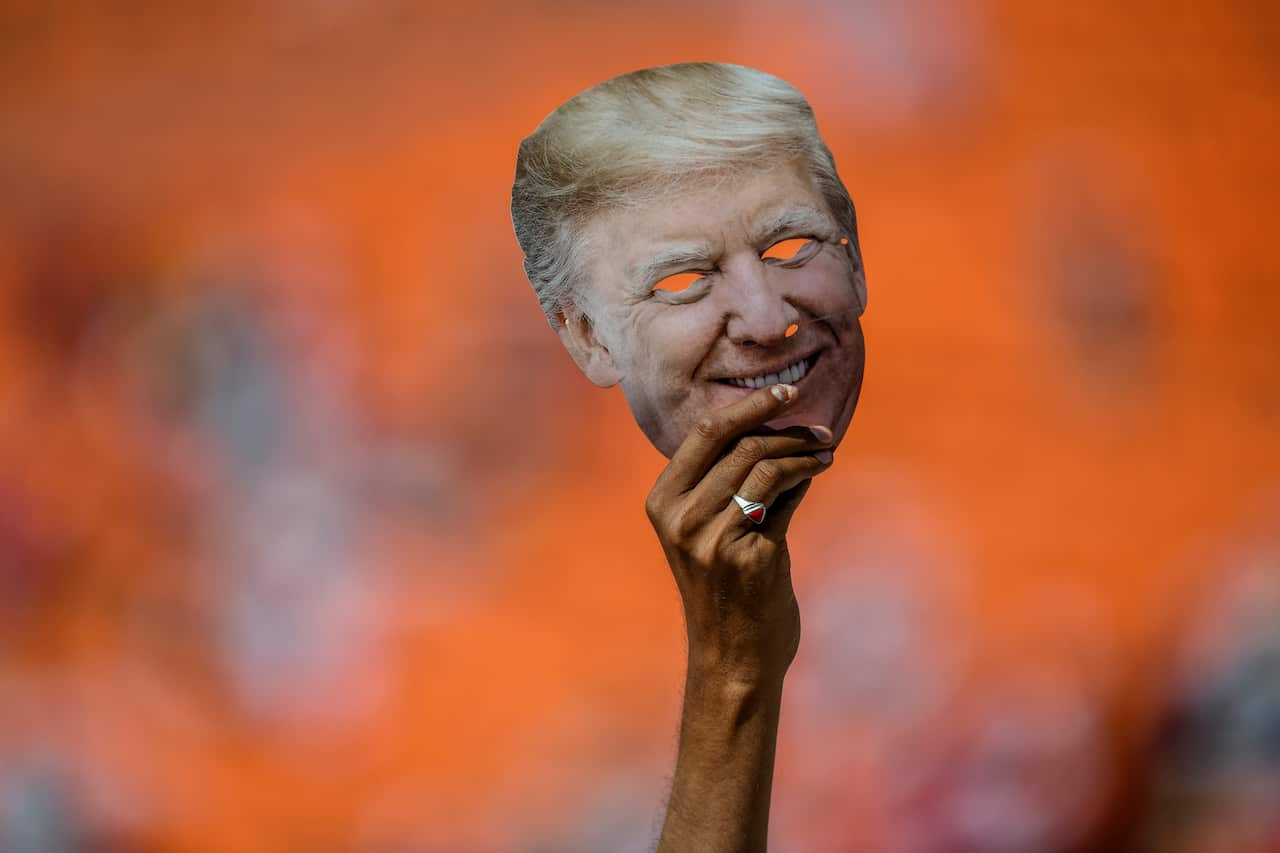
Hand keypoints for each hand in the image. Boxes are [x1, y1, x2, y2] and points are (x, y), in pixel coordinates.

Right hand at [645, 383, 834, 685]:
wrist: (733, 656)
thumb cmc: (724, 589)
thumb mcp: (706, 531)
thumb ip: (728, 482)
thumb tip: (774, 427)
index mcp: (663, 502)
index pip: (705, 434)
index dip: (748, 407)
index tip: (786, 393)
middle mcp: (681, 518)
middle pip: (741, 446)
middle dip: (786, 429)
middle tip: (819, 427)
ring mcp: (713, 538)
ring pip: (765, 467)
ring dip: (802, 453)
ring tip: (824, 450)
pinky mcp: (749, 555)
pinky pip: (784, 498)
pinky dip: (805, 477)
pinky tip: (818, 471)